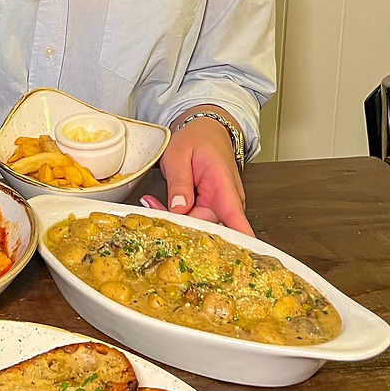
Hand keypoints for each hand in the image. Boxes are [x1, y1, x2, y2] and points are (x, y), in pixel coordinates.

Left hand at [141, 118, 253, 234]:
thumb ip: (179, 182)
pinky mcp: (209, 209)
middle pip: (204, 226)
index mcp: (224, 186)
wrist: (206, 130)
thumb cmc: (197, 139)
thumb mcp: (180, 154)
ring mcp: (219, 206)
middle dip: (177, 222)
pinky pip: (192, 219)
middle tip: (151, 205)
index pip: (235, 219)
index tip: (235, 260)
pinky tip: (158, 203)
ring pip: (195, 224)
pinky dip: (175, 214)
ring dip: (173, 218)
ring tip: (152, 201)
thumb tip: (179, 209)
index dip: (239, 242)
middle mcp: (226, 201)